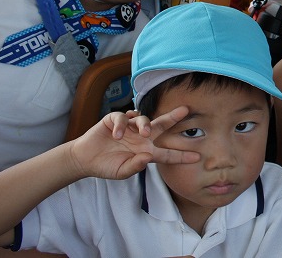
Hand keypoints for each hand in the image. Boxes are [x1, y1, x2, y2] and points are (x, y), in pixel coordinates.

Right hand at [69, 107, 199, 179]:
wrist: (85, 159)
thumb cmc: (106, 166)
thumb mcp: (121, 172)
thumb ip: (135, 166)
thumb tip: (147, 157)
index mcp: (146, 151)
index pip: (167, 153)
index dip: (180, 155)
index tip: (196, 157)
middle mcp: (141, 137)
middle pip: (161, 125)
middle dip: (173, 117)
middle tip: (185, 110)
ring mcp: (129, 127)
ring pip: (143, 118)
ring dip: (145, 123)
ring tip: (143, 132)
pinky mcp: (114, 120)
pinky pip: (122, 118)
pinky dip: (121, 125)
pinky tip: (116, 135)